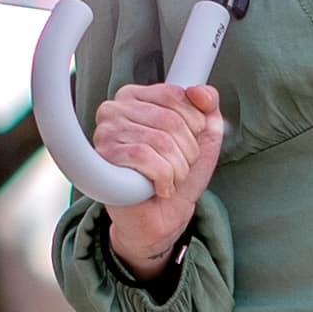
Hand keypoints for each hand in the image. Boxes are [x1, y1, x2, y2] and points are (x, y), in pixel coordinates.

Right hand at [96, 80, 223, 277]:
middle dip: (187, 152)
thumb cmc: (174, 176)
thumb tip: (201, 92)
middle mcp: (115, 109)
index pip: (176, 94)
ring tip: (170, 180)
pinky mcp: (103, 156)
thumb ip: (208, 109)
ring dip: (177, 169)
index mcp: (136, 97)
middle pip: (171, 120)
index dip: (195, 124)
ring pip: (161, 141)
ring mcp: (105, 132)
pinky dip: (163, 178)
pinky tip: (160, 188)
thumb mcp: (203, 138)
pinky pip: (145, 157)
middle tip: (179, 169)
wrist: (158, 219)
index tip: (190, 144)